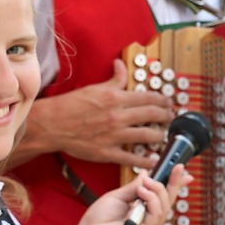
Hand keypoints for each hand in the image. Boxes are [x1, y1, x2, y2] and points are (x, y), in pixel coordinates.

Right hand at [13, 59, 173, 167]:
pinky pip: (133, 158)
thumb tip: (121, 64)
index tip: (168, 102)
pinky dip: (147, 160)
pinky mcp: (108, 153)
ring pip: (148, 136)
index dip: (163, 100)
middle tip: (171, 118)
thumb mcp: (94, 87)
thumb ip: (114, 79)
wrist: (52, 125)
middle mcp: (118, 116)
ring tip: (165, 135)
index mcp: (116, 98)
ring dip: (160, 135)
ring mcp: (115, 136)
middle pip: (153, 115)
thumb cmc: (71, 105)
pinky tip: (155, 160)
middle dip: (167, 116)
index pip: (149, 97)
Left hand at [62, 165, 192, 224]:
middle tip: (175, 167)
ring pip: (164, 205)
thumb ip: (133, 187)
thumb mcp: (118, 196)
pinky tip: (142, 192)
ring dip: (157, 190)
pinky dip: (151, 200)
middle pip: (168, 199)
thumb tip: (146, 174)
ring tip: (145, 184)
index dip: (174, 182)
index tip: (181, 169)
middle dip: (175, 182)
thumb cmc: (99, 221)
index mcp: (142, 207)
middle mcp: (148, 217)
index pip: (162, 194)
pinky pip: (156, 214)